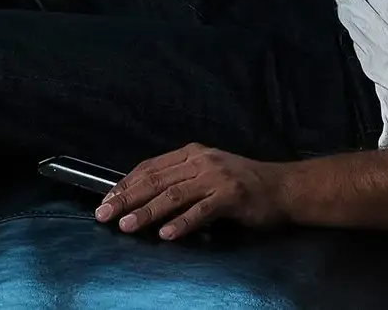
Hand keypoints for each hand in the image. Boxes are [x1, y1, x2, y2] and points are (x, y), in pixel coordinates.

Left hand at [99, 145, 291, 240]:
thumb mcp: (208, 172)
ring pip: (174, 195)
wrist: (283, 187)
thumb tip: (144, 197)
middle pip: (156, 180)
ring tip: (127, 226)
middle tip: (104, 214)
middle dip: (127, 198)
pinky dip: (181, 223)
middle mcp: (201, 161)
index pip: (150, 167)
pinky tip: (165, 235)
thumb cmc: (243, 182)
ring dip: (147, 212)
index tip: (106, 200)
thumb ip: (181, 179)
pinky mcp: (231, 196)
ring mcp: (216, 177)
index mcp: (192, 152)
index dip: (126, 183)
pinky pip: (201, 211)